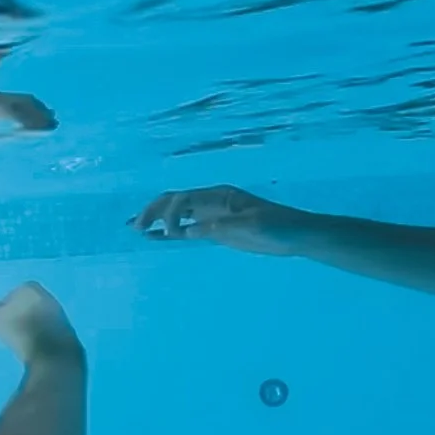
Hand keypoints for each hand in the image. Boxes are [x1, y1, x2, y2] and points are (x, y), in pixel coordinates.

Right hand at [134, 186, 302, 255]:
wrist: (298, 235)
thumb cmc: (279, 227)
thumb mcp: (252, 226)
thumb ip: (220, 227)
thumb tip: (189, 232)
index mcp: (219, 196)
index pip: (184, 198)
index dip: (171, 212)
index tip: (170, 232)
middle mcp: (211, 202)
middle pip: (174, 202)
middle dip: (154, 211)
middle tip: (136, 226)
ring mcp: (212, 216)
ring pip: (177, 214)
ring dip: (157, 220)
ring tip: (136, 229)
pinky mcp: (215, 231)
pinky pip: (188, 230)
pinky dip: (171, 232)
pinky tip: (155, 238)